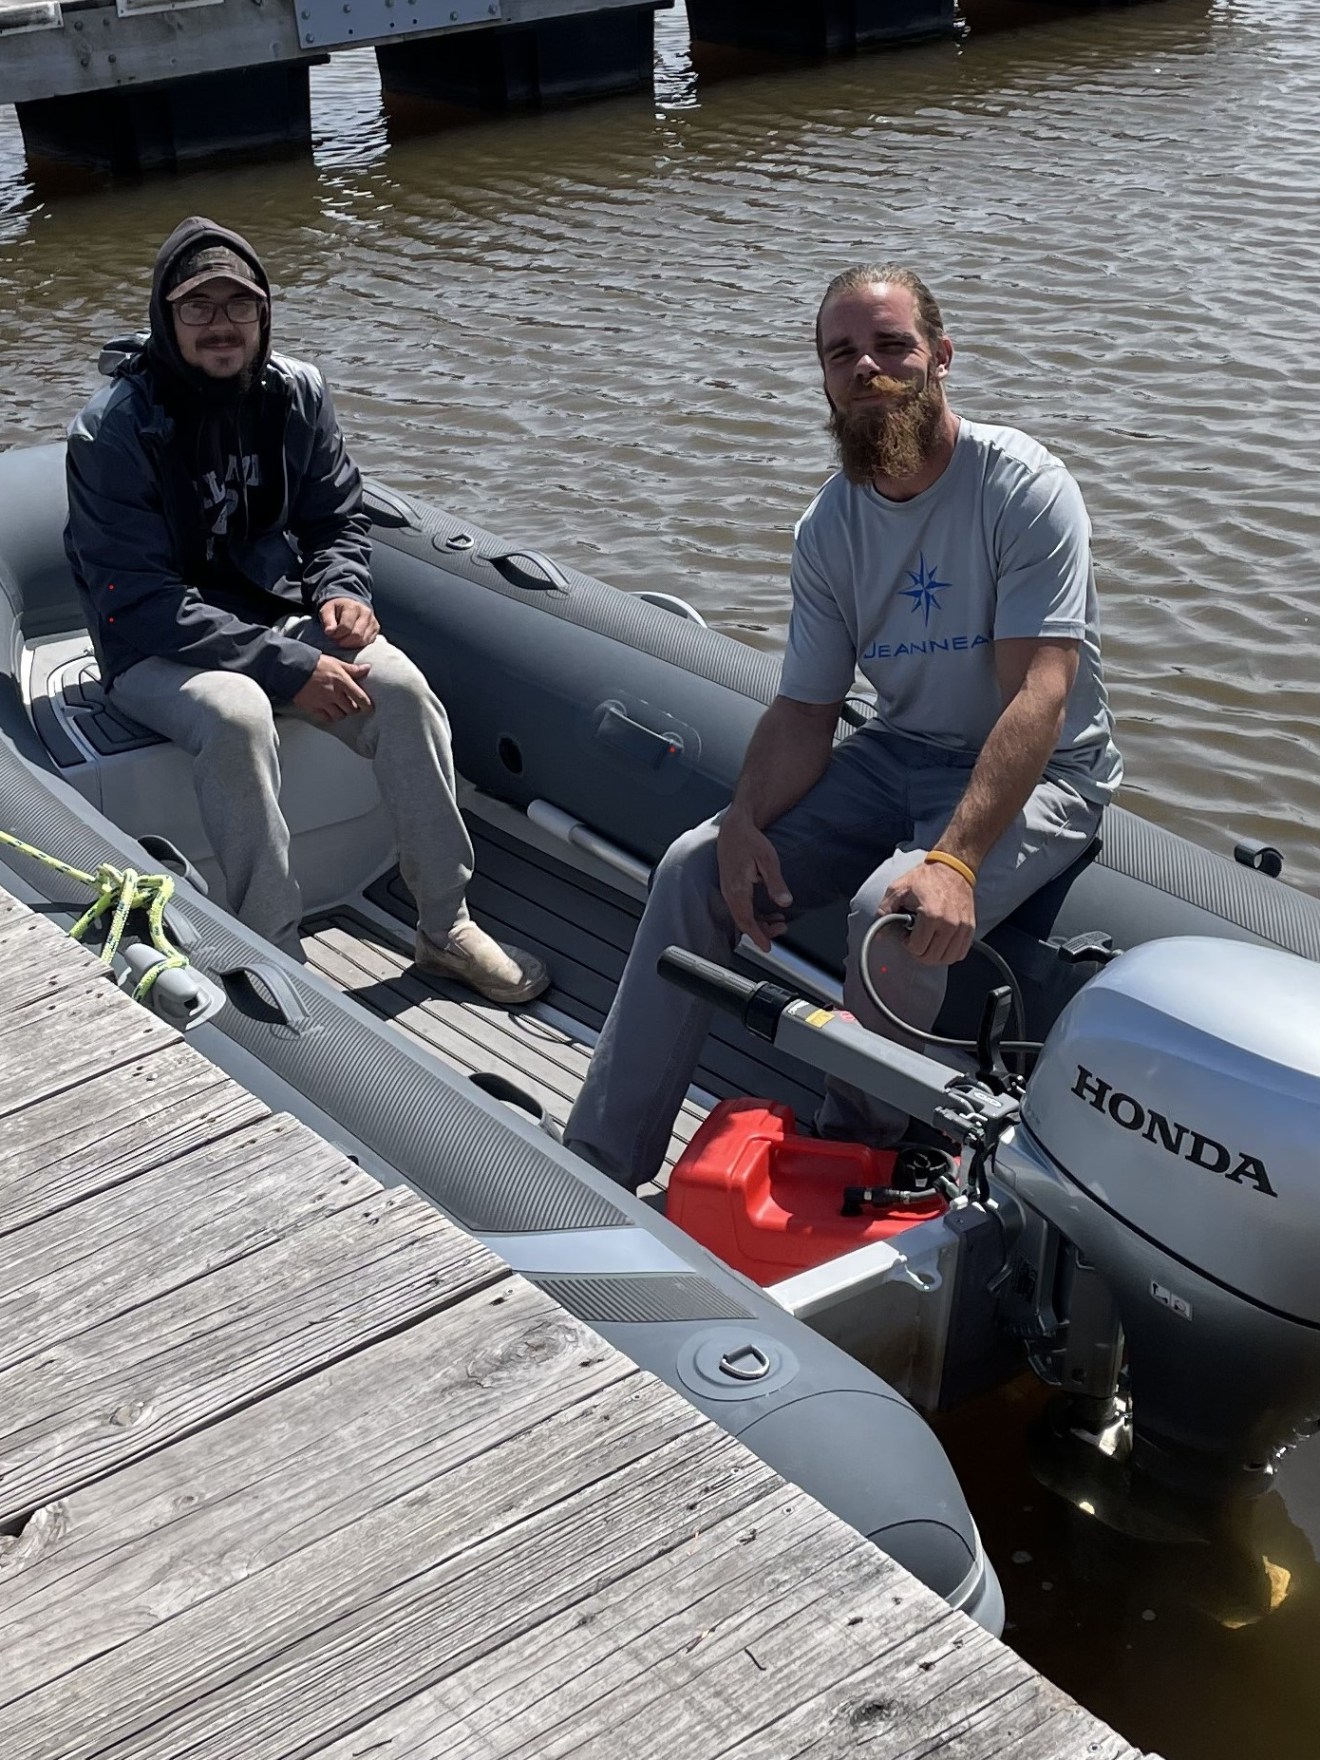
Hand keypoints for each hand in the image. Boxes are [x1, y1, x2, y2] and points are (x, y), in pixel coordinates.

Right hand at [293, 654, 372, 720]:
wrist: (294, 668)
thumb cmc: (315, 664)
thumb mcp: (336, 663)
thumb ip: (352, 669)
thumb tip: (367, 668)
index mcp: (342, 681)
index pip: (361, 698)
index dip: (367, 705)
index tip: (369, 708)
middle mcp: (334, 693)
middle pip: (351, 709)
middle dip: (353, 708)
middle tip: (352, 705)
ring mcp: (323, 702)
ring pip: (339, 716)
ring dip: (342, 713)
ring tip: (340, 708)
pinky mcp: (313, 707)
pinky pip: (326, 718)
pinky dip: (329, 717)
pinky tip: (329, 712)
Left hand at [319, 597, 379, 649]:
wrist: (349, 606)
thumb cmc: (336, 609)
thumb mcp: (327, 610)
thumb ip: (327, 620)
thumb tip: (330, 631)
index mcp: (353, 607)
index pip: (346, 627)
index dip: (337, 634)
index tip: (331, 634)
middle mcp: (366, 612)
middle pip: (357, 635)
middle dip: (345, 641)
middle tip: (338, 640)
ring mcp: (373, 620)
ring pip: (363, 640)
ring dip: (352, 644)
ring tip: (344, 640)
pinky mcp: (376, 628)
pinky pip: (369, 641)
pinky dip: (359, 644)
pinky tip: (352, 641)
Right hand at [716, 814, 792, 952]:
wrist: (735, 827)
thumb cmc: (748, 840)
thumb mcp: (767, 860)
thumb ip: (776, 883)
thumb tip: (784, 902)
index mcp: (737, 888)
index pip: (746, 920)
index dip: (757, 936)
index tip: (767, 947)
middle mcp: (730, 892)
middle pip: (744, 921)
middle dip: (761, 931)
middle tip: (780, 931)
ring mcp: (729, 890)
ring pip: (743, 915)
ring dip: (759, 923)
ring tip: (778, 923)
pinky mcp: (732, 887)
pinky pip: (741, 907)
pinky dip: (755, 914)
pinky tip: (769, 913)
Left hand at [879, 859, 975, 965]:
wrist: (953, 868)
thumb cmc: (926, 878)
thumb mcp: (898, 888)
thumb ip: (884, 911)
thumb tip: (879, 934)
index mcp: (931, 914)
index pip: (917, 949)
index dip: (906, 943)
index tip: (906, 932)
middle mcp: (950, 923)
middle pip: (931, 958)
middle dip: (918, 951)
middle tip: (914, 937)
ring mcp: (963, 927)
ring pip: (946, 959)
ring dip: (933, 954)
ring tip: (927, 939)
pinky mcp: (970, 928)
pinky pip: (959, 953)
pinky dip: (948, 953)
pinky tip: (940, 941)